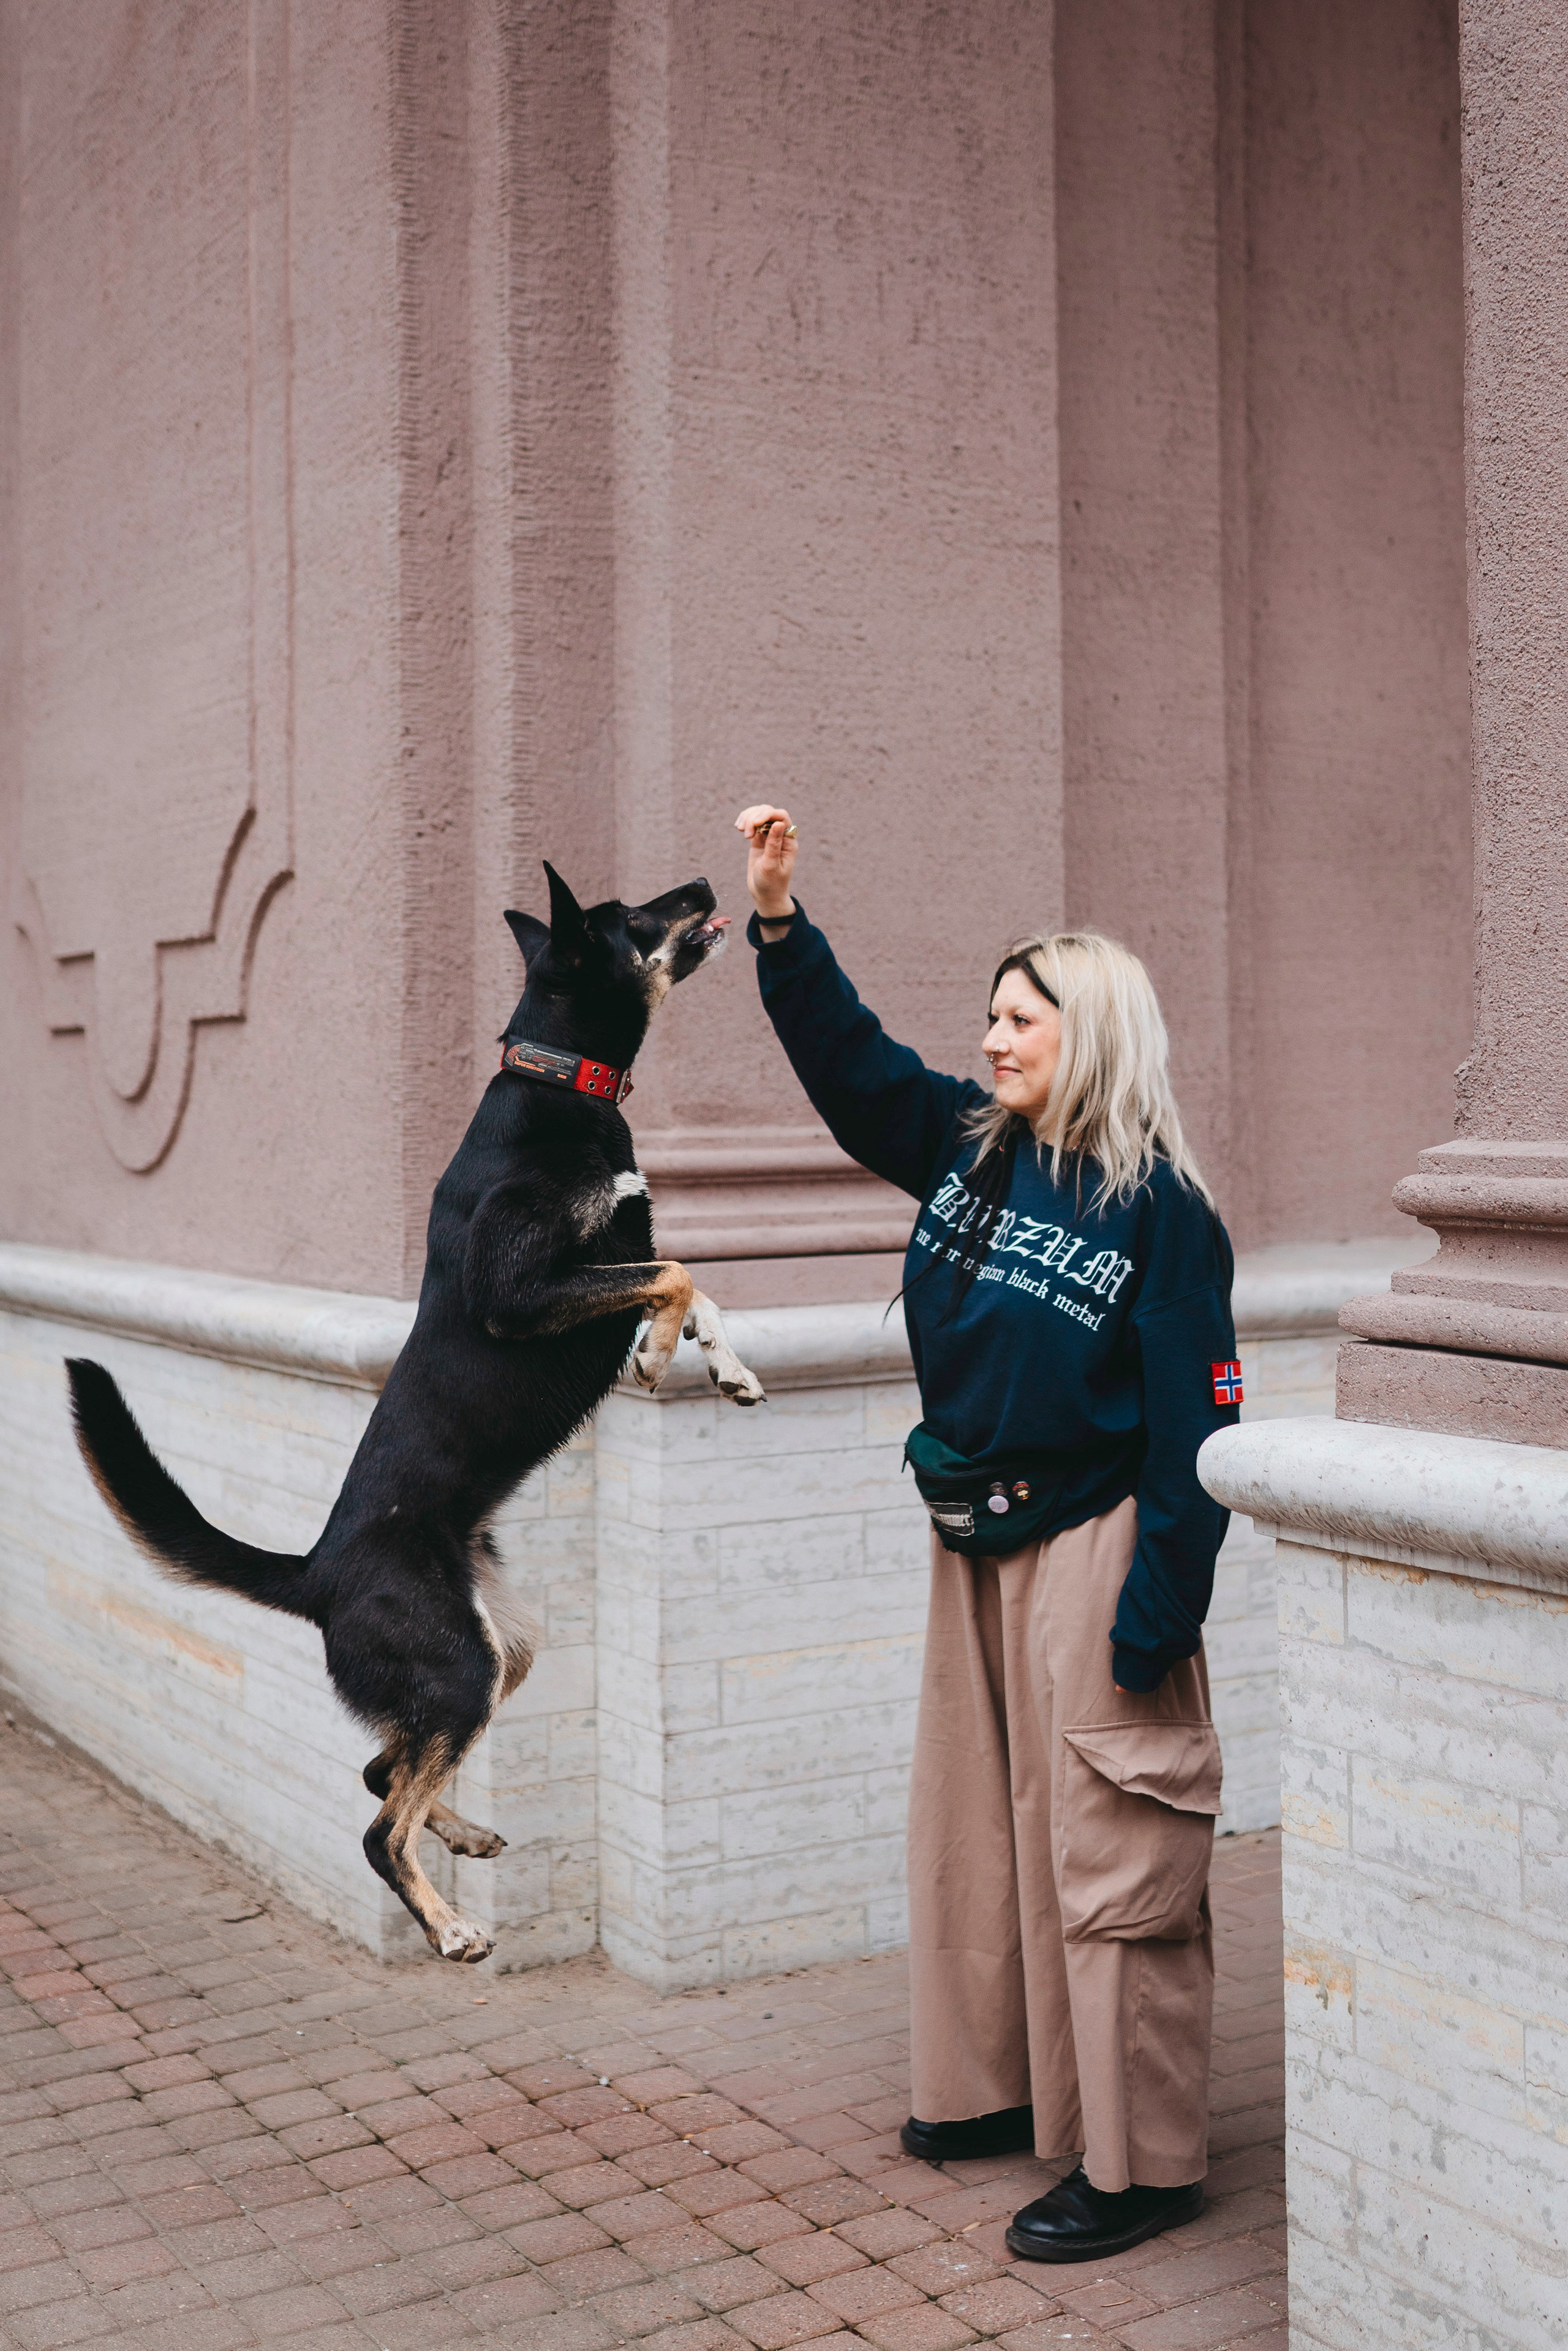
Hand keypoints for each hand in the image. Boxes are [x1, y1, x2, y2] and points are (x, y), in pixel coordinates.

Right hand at [734, 804, 798, 922]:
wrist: (765, 895)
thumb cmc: (771, 883)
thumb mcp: (771, 865)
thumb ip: (774, 844)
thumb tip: (778, 823)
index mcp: (788, 841)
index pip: (781, 817)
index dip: (767, 814)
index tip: (754, 822)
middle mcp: (780, 835)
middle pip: (768, 812)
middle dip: (754, 817)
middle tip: (746, 835)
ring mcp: (769, 836)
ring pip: (759, 814)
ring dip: (747, 818)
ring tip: (739, 831)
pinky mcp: (758, 839)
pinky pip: (752, 822)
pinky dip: (744, 821)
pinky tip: (738, 827)